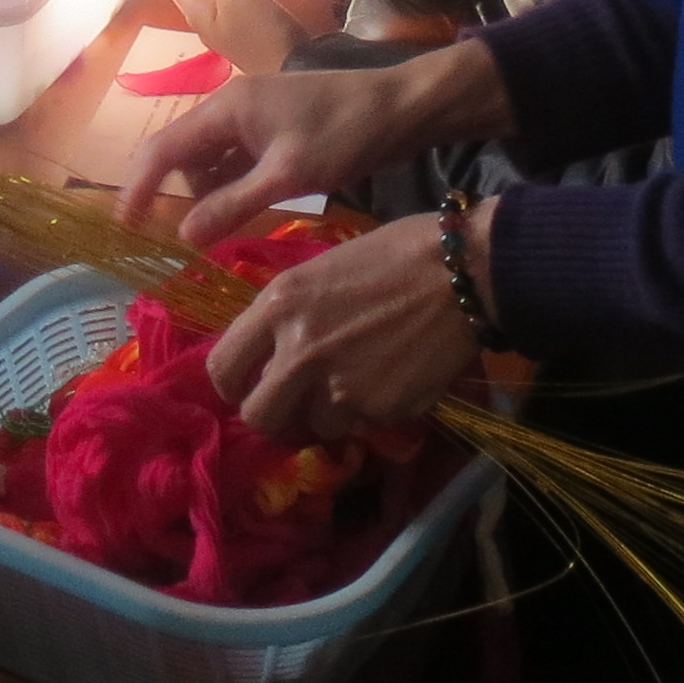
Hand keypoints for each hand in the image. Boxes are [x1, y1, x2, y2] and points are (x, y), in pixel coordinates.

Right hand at [118, 39, 513, 246]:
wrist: (404, 108)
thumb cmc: (346, 134)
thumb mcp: (288, 175)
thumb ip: (233, 205)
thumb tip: (182, 237)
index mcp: (226, 109)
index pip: (162, 150)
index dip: (138, 188)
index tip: (124, 227)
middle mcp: (231, 108)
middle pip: (183, 156)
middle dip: (179, 195)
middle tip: (185, 239)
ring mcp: (254, 119)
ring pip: (211, 162)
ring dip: (211, 194)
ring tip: (225, 229)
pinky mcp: (275, 132)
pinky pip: (237, 162)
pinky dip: (234, 187)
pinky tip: (248, 212)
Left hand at [206, 209, 488, 438]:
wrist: (462, 272)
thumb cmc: (394, 254)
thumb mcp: (319, 270)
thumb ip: (286, 314)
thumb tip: (267, 351)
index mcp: (278, 305)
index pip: (221, 368)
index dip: (232, 384)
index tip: (249, 384)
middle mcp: (299, 351)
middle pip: (257, 416)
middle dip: (273, 414)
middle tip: (293, 404)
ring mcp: (338, 386)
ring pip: (310, 427)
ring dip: (324, 415)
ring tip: (352, 386)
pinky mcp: (377, 410)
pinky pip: (356, 427)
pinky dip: (365, 414)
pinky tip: (386, 382)